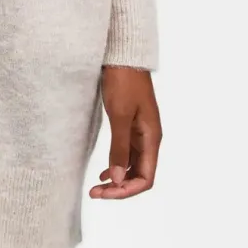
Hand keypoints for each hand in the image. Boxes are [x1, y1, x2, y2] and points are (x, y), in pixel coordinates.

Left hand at [88, 66, 160, 198]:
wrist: (123, 54)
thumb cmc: (123, 81)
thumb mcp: (119, 115)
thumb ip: (119, 148)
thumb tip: (117, 179)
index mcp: (152, 138)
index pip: (146, 178)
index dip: (126, 190)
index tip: (104, 193)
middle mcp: (150, 138)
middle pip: (140, 175)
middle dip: (119, 188)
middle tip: (95, 193)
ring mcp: (141, 131)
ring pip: (133, 166)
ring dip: (118, 178)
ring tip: (97, 186)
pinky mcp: (131, 124)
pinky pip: (128, 153)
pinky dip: (117, 165)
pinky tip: (104, 170)